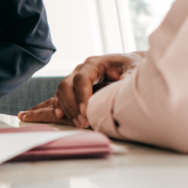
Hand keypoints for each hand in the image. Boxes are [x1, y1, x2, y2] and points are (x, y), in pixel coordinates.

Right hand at [19, 53, 142, 128]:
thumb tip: (122, 94)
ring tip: (76, 123)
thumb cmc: (134, 69)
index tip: (86, 113)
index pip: (81, 78)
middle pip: (66, 85)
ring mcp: (76, 80)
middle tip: (82, 123)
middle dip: (72, 105)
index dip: (81, 96)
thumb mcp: (135, 73)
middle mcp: (82, 70)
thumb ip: (127, 82)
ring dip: (65, 109)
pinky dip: (55, 107)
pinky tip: (53, 116)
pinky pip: (59, 98)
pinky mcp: (76, 91)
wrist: (131, 67)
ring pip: (61, 92)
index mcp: (95, 63)